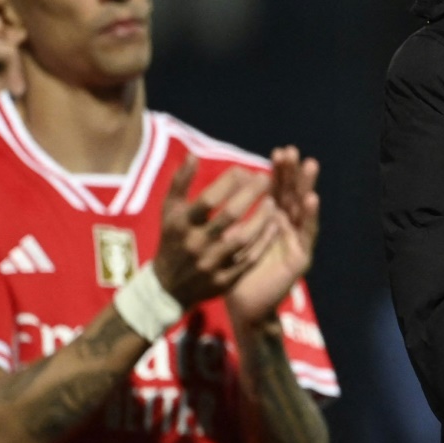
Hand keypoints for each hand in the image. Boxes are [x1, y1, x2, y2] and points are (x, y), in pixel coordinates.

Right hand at [153, 157, 276, 307]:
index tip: (244, 170)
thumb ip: (180, 183)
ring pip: (243, 238)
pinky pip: (250, 259)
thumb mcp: (169, 211)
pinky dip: (264, 241)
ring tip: (273, 202)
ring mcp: (211, 264)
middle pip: (229, 216)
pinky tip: (275, 226)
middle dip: (250, 194)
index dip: (228, 182)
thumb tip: (194, 155)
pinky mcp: (225, 280)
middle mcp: (196, 244)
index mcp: (181, 225)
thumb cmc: (173, 239)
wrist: (169, 287)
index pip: (208, 199)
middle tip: (266, 179)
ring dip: (261, 218)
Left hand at [226, 147, 321, 326]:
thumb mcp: (225, 236)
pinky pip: (307, 233)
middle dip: (293, 173)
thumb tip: (219, 189)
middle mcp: (286, 227)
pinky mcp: (300, 257)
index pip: (277, 190)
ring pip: (303, 209)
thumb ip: (224, 212)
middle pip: (292, 194)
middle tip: (293, 151)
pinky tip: (312, 200)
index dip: (279, 172)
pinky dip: (311, 216)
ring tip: (310, 166)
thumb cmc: (230, 269)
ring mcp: (295, 241)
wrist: (243, 303)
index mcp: (270, 220)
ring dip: (307, 186)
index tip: (278, 151)